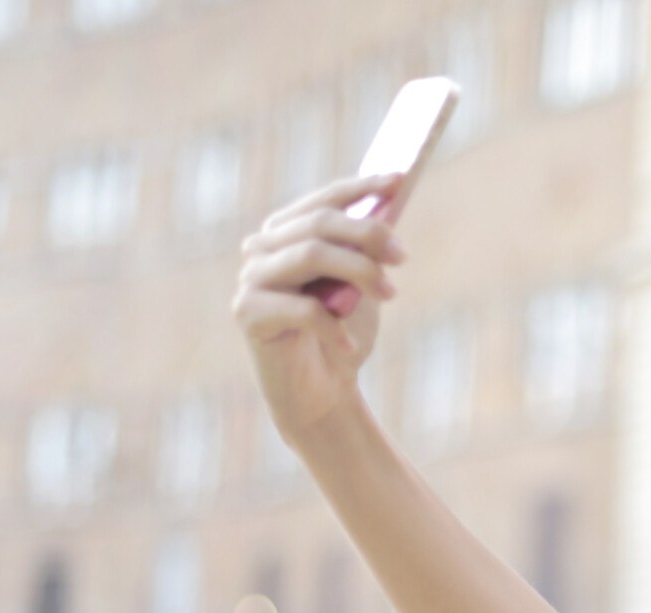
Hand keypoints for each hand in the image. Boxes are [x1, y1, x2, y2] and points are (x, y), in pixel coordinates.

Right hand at [230, 173, 406, 440]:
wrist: (321, 395)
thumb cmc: (342, 335)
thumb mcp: (361, 285)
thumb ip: (366, 249)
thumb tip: (390, 205)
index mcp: (286, 232)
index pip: (324, 199)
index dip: (362, 187)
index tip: (400, 180)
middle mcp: (261, 248)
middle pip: (319, 224)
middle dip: (368, 234)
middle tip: (403, 256)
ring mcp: (250, 279)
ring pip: (310, 255)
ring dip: (359, 271)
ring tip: (389, 294)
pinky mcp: (247, 313)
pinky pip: (301, 307)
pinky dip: (334, 325)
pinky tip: (349, 344)